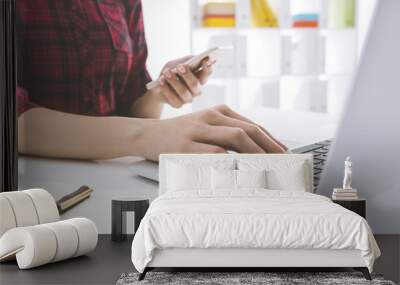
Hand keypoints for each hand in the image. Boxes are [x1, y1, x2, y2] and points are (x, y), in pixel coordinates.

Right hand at [137, 105, 286, 160]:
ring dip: (255, 152)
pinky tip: (240, 170)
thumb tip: (254, 150)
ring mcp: (198, 130)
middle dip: (269, 146)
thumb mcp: (205, 126)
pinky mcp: (186, 144)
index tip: (283, 151)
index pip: (251, 125)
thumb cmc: (181, 133)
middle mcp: (210, 117)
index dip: (270, 138)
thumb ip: (226, 133)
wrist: (148, 134)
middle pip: (247, 130)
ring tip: (267, 166)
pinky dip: (230, 161)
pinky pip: (213, 152)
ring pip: (234, 137)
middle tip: (282, 161)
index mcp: (218, 111)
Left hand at [154, 56, 213, 107]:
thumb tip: (193, 60)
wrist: (158, 85)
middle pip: (195, 84)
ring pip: (184, 92)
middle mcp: (196, 90)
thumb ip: (186, 61)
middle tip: (180, 67)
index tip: (205, 61)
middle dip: (187, 75)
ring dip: (174, 81)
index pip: (208, 73)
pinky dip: (166, 89)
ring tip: (166, 73)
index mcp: (199, 78)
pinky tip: (161, 81)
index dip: (208, 68)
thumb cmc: (171, 71)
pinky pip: (173, 98)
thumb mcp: (177, 62)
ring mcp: (188, 98)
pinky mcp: (178, 105)